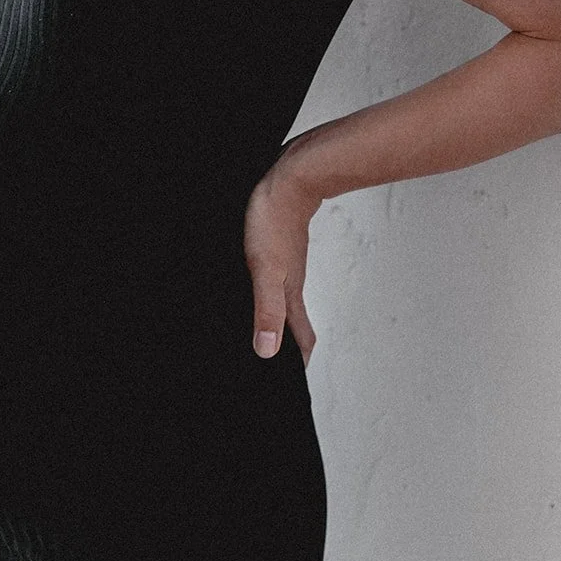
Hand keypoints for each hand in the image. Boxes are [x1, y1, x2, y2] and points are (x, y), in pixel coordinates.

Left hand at [243, 150, 322, 366]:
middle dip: (289, 346)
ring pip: (287, 300)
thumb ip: (267, 309)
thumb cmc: (275, 220)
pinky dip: (271, 294)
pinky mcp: (281, 246)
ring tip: (265, 332)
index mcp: (290, 294)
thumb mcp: (264, 270)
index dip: (299, 361)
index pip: (301, 337)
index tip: (292, 382)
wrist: (291, 178)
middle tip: (276, 364)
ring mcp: (289, 263)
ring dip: (280, 320)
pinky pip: (279, 278)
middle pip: (296, 322)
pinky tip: (258, 287)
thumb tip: (267, 352)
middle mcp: (293, 282)